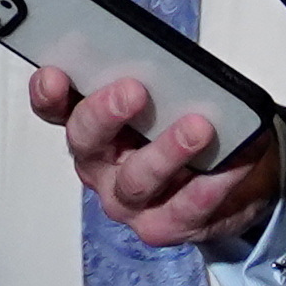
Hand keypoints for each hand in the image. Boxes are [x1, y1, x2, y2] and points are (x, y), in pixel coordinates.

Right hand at [28, 63, 281, 249]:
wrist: (236, 179)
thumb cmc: (192, 125)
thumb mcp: (173, 94)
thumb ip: (159, 76)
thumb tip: (169, 59)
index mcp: (91, 125)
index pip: (55, 108)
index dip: (48, 93)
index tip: (56, 74)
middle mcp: (99, 164)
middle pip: (85, 140)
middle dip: (105, 114)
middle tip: (133, 91)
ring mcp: (127, 200)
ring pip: (135, 179)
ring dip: (166, 151)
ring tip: (198, 128)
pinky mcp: (161, 226)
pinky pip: (182, 208)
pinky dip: (209, 186)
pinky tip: (228, 166)